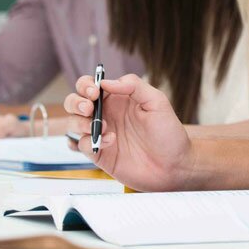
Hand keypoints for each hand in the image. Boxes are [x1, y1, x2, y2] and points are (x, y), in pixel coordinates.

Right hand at [64, 73, 192, 190]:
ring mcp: (101, 134)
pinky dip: (88, 143)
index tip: (94, 92)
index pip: (91, 86)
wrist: (174, 165)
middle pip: (75, 103)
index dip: (86, 85)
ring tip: (102, 127)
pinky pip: (81, 145)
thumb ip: (133, 86)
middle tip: (89, 108)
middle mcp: (106, 114)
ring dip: (80, 123)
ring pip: (74, 123)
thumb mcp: (156, 102)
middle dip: (75, 102)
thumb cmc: (168, 133)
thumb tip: (106, 82)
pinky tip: (110, 142)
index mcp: (118, 98)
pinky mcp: (99, 154)